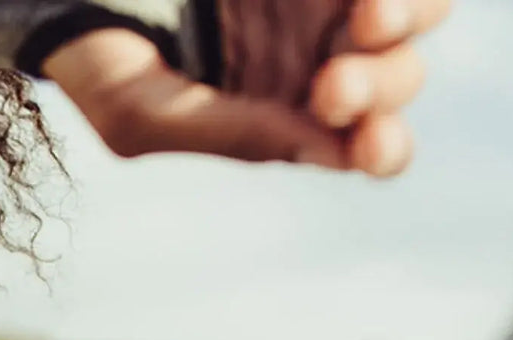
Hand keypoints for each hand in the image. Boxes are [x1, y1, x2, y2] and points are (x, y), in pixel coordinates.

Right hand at [42, 0, 450, 176]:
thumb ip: (227, 135)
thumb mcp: (138, 113)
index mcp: (285, 116)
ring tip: (370, 15)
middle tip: (333, 86)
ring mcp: (324, 4)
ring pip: (415, 15)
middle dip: (378, 87)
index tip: (365, 144)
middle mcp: (320, 57)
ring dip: (407, 20)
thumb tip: (331, 151)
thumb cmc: (97, 58)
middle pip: (395, 81)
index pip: (365, 145)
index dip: (380, 148)